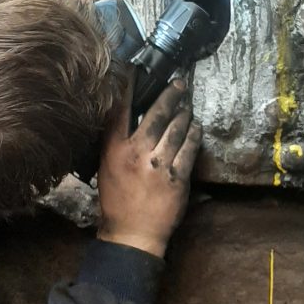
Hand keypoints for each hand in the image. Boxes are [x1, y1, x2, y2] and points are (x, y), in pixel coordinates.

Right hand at [97, 77, 202, 257]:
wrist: (132, 234)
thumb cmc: (116, 201)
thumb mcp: (106, 167)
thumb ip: (116, 142)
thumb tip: (127, 117)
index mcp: (114, 149)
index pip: (122, 110)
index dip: (131, 87)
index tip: (139, 69)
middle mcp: (136, 153)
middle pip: (157, 114)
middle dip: (170, 95)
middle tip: (179, 83)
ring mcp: (158, 165)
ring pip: (176, 129)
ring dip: (184, 114)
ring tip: (188, 105)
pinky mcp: (177, 177)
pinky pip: (190, 149)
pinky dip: (194, 135)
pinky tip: (196, 128)